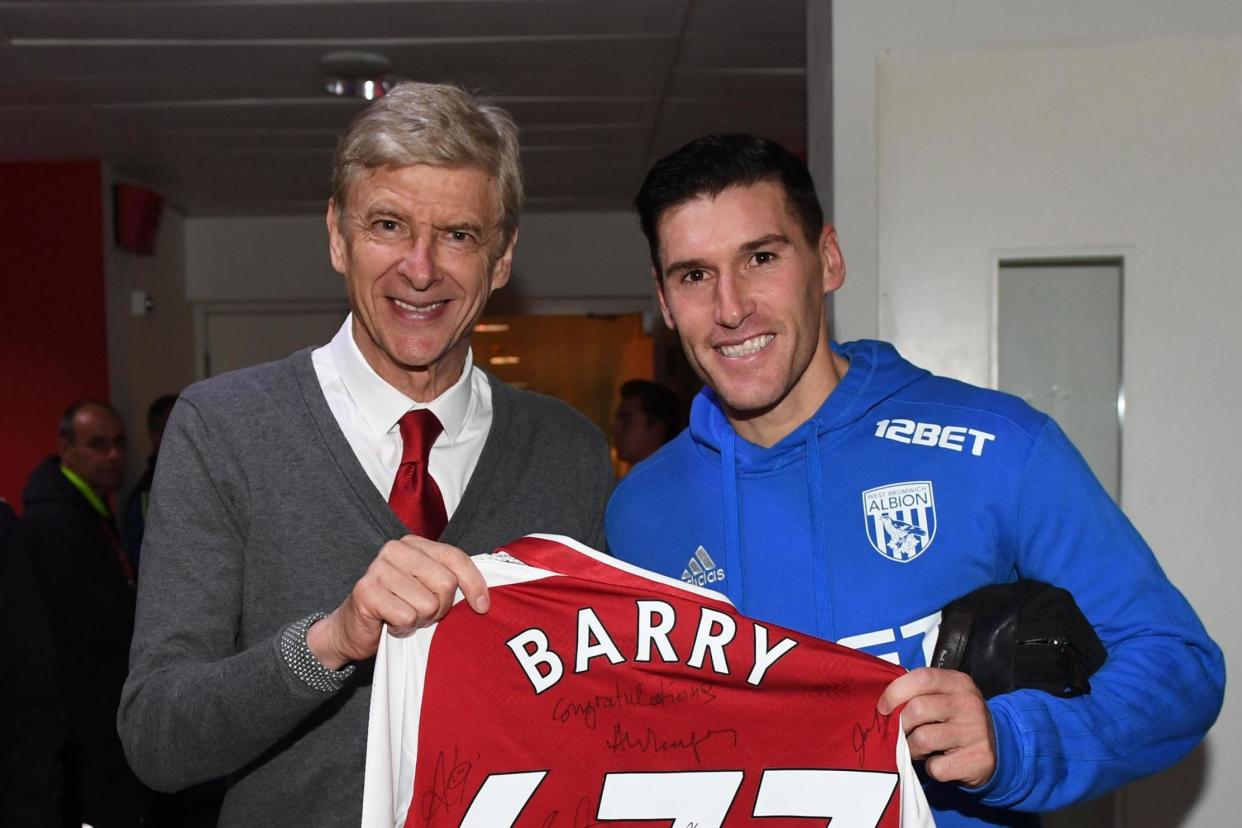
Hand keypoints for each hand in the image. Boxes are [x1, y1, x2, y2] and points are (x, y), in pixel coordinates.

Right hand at [306, 535, 488, 668]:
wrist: (352, 629)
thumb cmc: (396, 608)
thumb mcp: (427, 589)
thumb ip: (450, 581)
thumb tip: (485, 595)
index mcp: (414, 544)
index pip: (455, 558)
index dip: (474, 584)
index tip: (482, 607)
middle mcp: (395, 550)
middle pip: (445, 583)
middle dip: (441, 607)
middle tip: (424, 613)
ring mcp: (378, 568)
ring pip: (427, 603)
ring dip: (420, 620)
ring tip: (404, 617)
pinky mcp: (366, 591)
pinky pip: (406, 616)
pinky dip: (403, 628)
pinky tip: (391, 624)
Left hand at [877, 667, 995, 787]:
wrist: (999, 746)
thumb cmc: (958, 718)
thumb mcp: (945, 696)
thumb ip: (919, 694)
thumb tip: (884, 705)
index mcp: (958, 682)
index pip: (921, 678)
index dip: (895, 692)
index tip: (883, 707)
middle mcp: (969, 704)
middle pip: (916, 710)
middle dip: (902, 725)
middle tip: (906, 732)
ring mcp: (975, 732)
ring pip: (922, 739)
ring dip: (913, 748)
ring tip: (922, 748)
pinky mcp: (977, 760)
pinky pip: (936, 767)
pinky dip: (931, 768)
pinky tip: (941, 760)